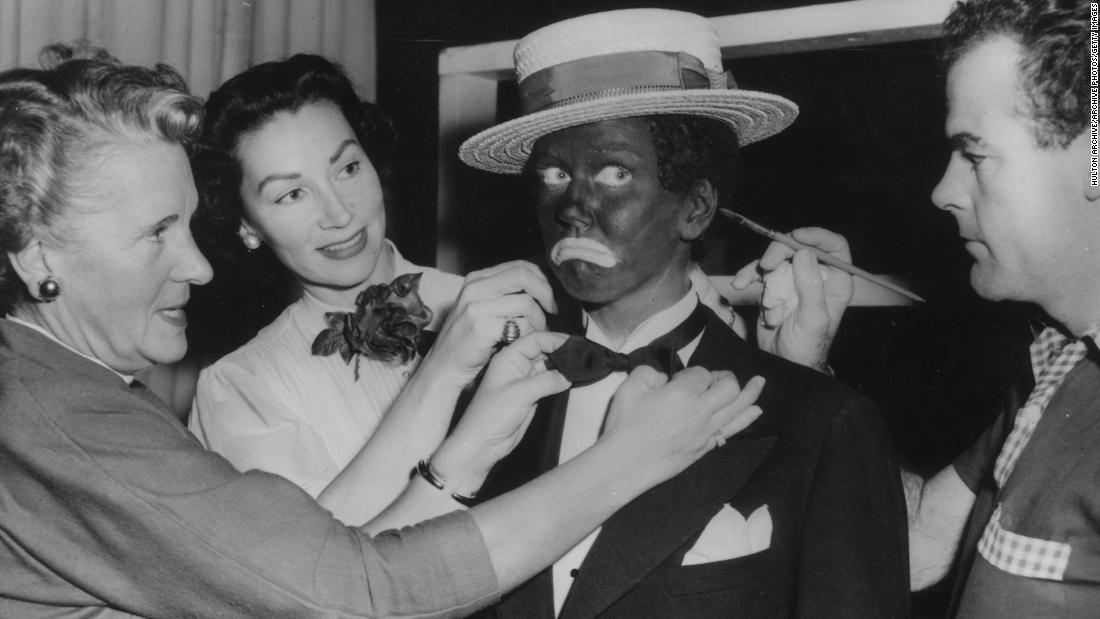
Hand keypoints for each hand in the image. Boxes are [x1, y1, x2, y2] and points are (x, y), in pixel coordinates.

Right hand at [426, 260, 555, 386]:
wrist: (443, 366)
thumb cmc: (467, 341)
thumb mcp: (479, 308)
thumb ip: (502, 294)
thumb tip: (539, 287)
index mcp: (477, 279)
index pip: (520, 266)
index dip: (541, 280)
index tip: (548, 298)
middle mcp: (475, 288)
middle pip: (524, 276)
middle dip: (546, 293)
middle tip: (552, 311)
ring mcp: (476, 307)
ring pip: (526, 302)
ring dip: (539, 319)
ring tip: (537, 332)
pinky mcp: (482, 327)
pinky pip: (520, 325)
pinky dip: (530, 334)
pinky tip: (526, 342)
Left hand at [435, 331, 570, 489]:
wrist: (482, 444)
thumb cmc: (488, 418)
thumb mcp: (520, 394)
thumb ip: (546, 381)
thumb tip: (567, 375)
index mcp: (508, 358)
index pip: (535, 339)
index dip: (555, 339)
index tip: (573, 344)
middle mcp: (516, 366)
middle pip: (543, 350)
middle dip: (561, 351)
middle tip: (580, 355)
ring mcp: (524, 380)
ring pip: (548, 365)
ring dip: (562, 365)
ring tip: (579, 366)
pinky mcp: (531, 394)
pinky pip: (549, 381)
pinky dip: (561, 380)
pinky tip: (571, 380)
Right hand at [599, 367, 764, 482]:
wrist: (625, 465)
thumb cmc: (624, 426)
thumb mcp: (628, 388)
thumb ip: (648, 373)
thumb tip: (664, 379)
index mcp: (682, 392)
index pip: (702, 373)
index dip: (694, 372)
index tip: (680, 379)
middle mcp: (701, 411)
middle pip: (729, 387)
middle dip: (725, 377)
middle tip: (715, 378)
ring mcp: (706, 431)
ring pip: (737, 408)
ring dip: (751, 393)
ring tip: (760, 382)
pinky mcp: (705, 447)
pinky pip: (732, 429)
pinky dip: (746, 418)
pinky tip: (756, 411)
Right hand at [731, 227, 852, 370]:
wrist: (783, 365)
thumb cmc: (807, 348)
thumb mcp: (813, 318)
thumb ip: (811, 287)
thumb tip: (804, 253)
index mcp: (835, 282)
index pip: (834, 247)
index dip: (817, 236)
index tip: (797, 238)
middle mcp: (816, 277)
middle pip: (800, 247)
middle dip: (780, 251)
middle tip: (766, 264)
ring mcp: (793, 280)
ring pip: (778, 257)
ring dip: (759, 266)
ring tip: (745, 281)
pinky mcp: (774, 286)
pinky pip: (761, 272)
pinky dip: (748, 275)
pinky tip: (740, 284)